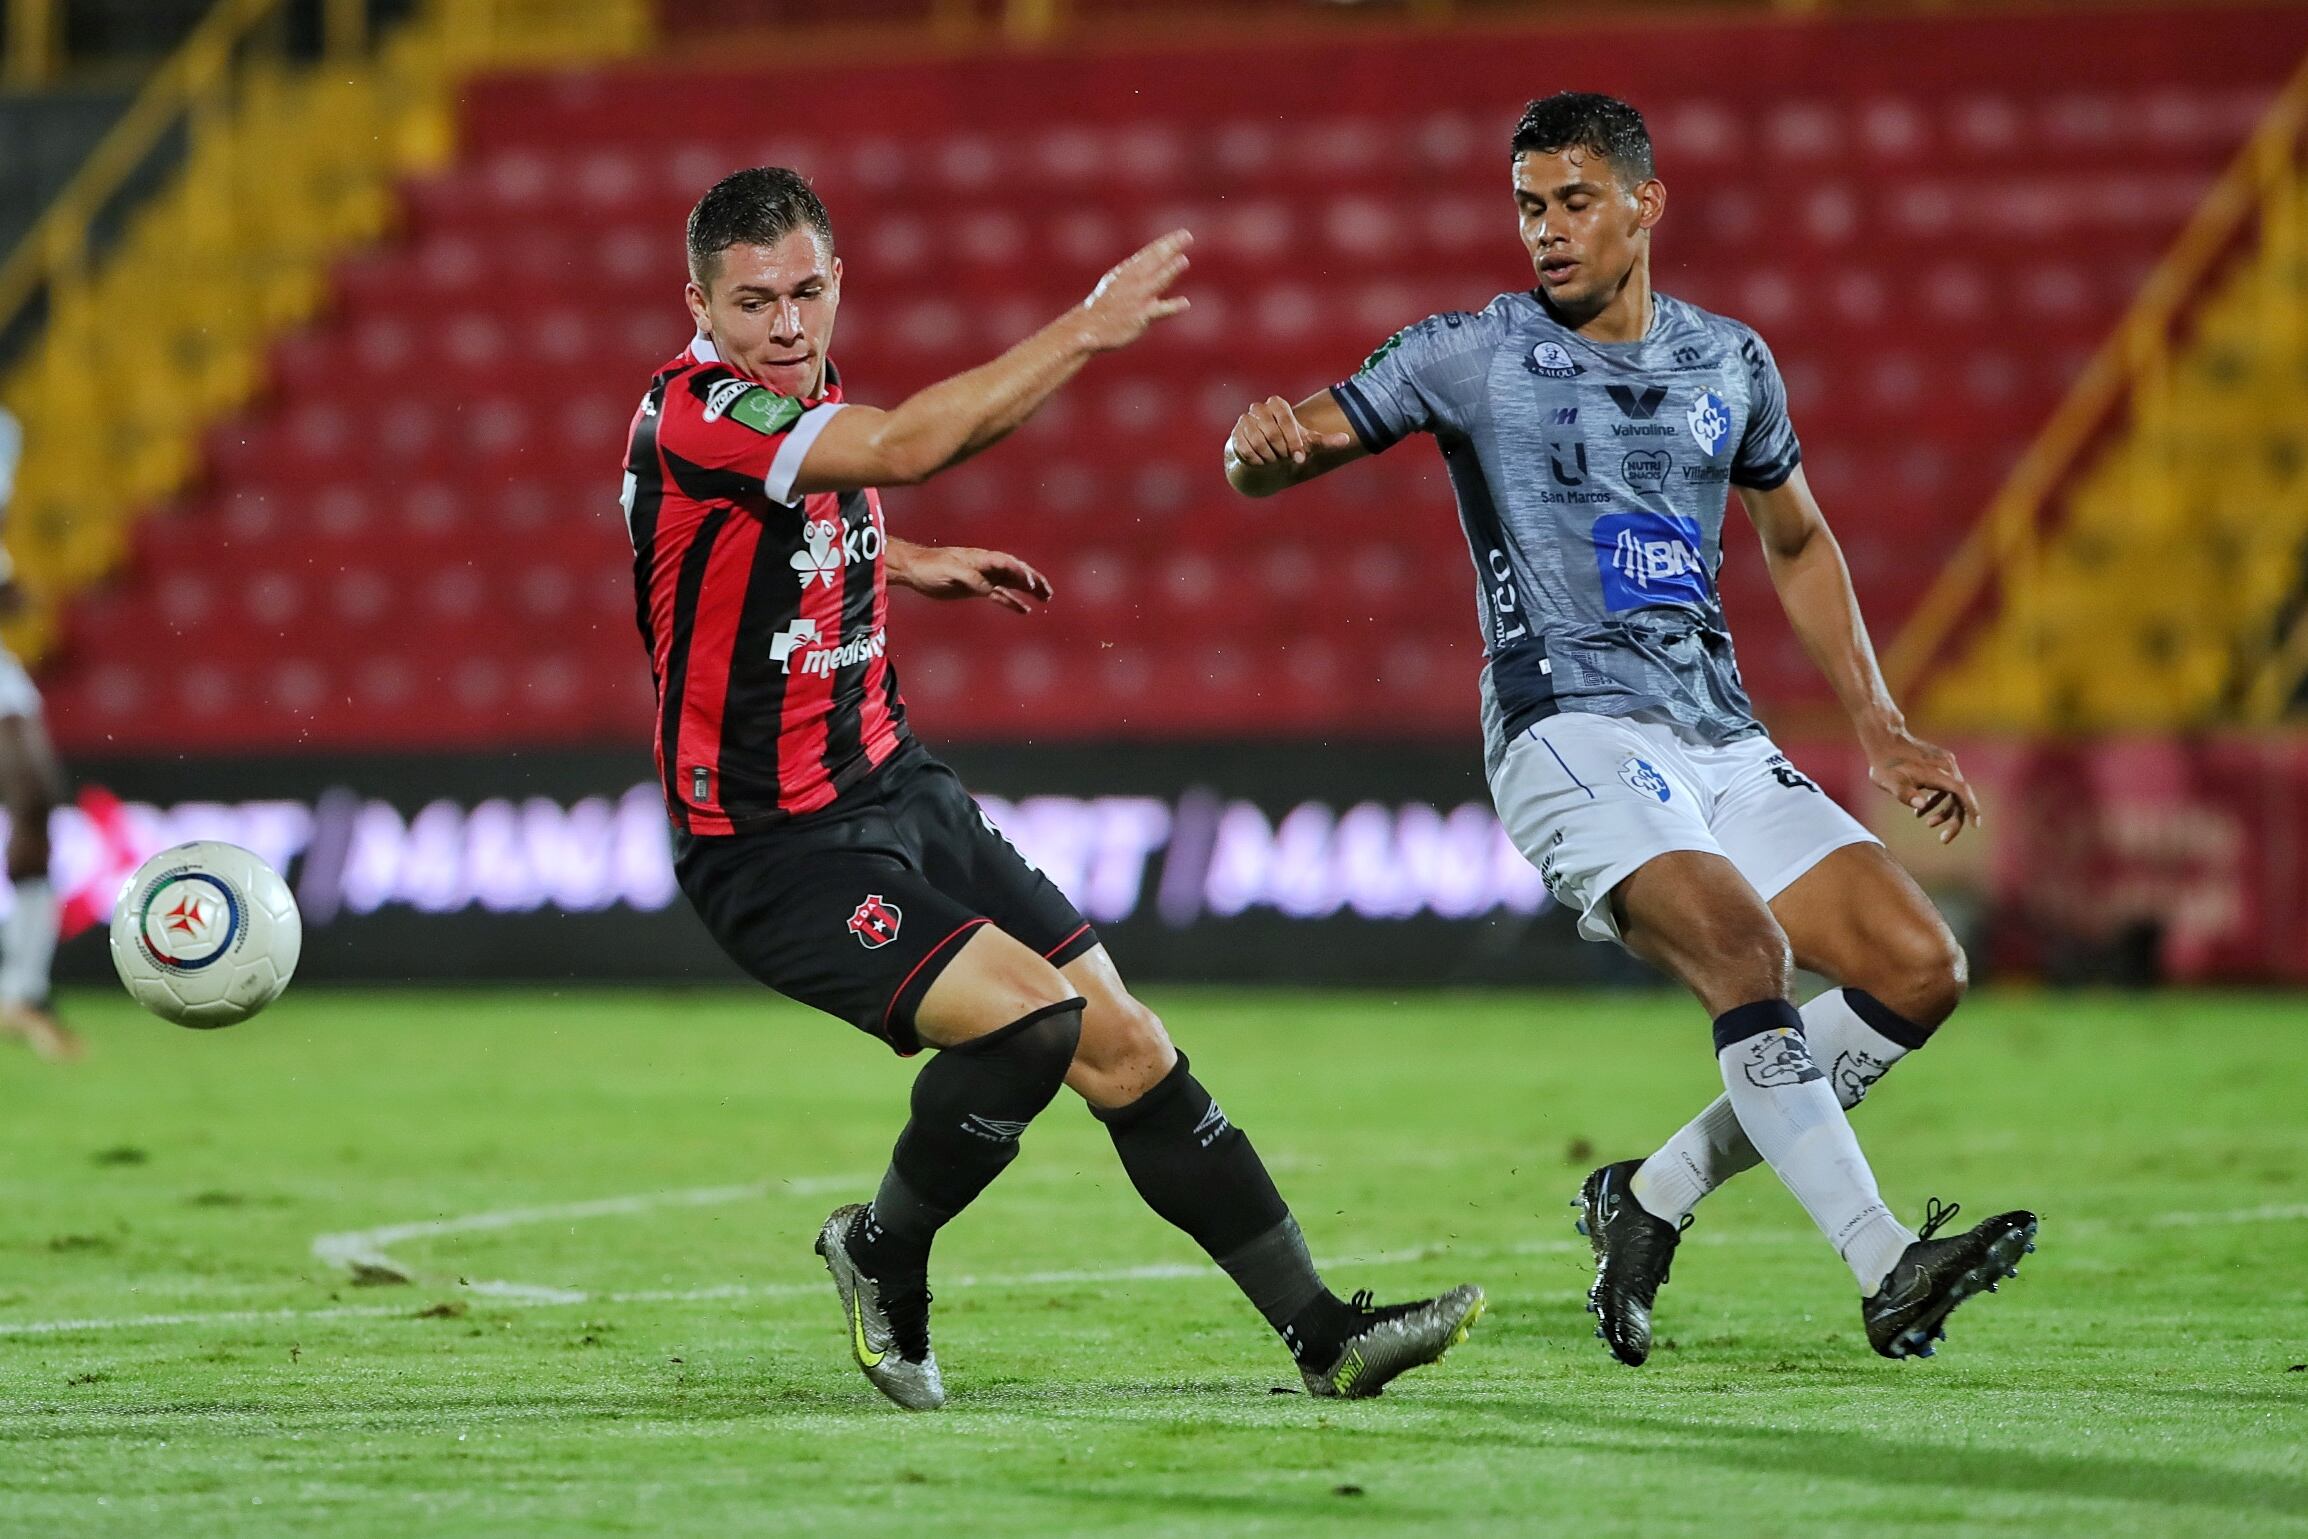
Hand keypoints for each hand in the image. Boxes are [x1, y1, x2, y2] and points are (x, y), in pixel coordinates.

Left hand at [896, 545, 1053, 614]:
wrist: (915, 569)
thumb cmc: (931, 567)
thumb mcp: (951, 572)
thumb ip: (972, 579)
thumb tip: (989, 589)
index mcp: (982, 558)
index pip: (1008, 564)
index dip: (1021, 573)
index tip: (1031, 585)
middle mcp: (987, 566)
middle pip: (1016, 571)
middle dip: (1034, 581)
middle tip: (1049, 593)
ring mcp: (983, 577)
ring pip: (1012, 583)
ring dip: (1029, 590)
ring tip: (1046, 599)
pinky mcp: (977, 589)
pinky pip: (1000, 595)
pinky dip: (1013, 602)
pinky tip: (1025, 610)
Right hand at [1075, 230, 1191, 351]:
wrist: (1088, 327)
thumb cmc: (1104, 305)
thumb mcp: (1115, 281)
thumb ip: (1134, 272)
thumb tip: (1147, 262)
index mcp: (1127, 272)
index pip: (1149, 254)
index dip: (1166, 243)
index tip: (1182, 234)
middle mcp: (1133, 282)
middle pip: (1154, 261)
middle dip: (1170, 248)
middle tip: (1187, 236)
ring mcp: (1137, 299)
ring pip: (1157, 282)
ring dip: (1169, 271)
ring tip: (1183, 261)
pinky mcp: (1141, 317)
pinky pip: (1159, 311)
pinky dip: (1171, 307)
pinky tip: (1184, 303)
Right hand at [1228, 395, 1355, 467]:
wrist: (1265, 453)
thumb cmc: (1289, 444)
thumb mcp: (1308, 442)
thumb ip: (1326, 440)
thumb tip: (1346, 440)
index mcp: (1277, 404)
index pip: (1286, 420)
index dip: (1294, 441)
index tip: (1300, 457)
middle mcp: (1259, 408)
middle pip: (1272, 433)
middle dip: (1281, 451)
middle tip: (1285, 458)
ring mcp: (1244, 420)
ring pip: (1257, 442)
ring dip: (1269, 457)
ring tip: (1273, 459)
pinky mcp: (1235, 434)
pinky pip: (1246, 450)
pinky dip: (1257, 460)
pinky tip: (1261, 461)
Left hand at [1864, 724, 1983, 843]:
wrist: (1884, 739)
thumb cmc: (1885, 763)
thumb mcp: (1890, 782)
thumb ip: (1906, 794)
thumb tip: (1921, 805)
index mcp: (1939, 773)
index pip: (1962, 792)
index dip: (1971, 809)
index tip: (1976, 826)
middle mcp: (1947, 766)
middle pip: (1960, 796)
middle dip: (1954, 819)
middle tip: (1944, 839)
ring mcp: (1944, 763)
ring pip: (1952, 792)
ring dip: (1943, 809)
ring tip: (1926, 822)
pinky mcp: (1939, 763)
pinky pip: (1945, 785)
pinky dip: (1937, 799)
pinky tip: (1920, 810)